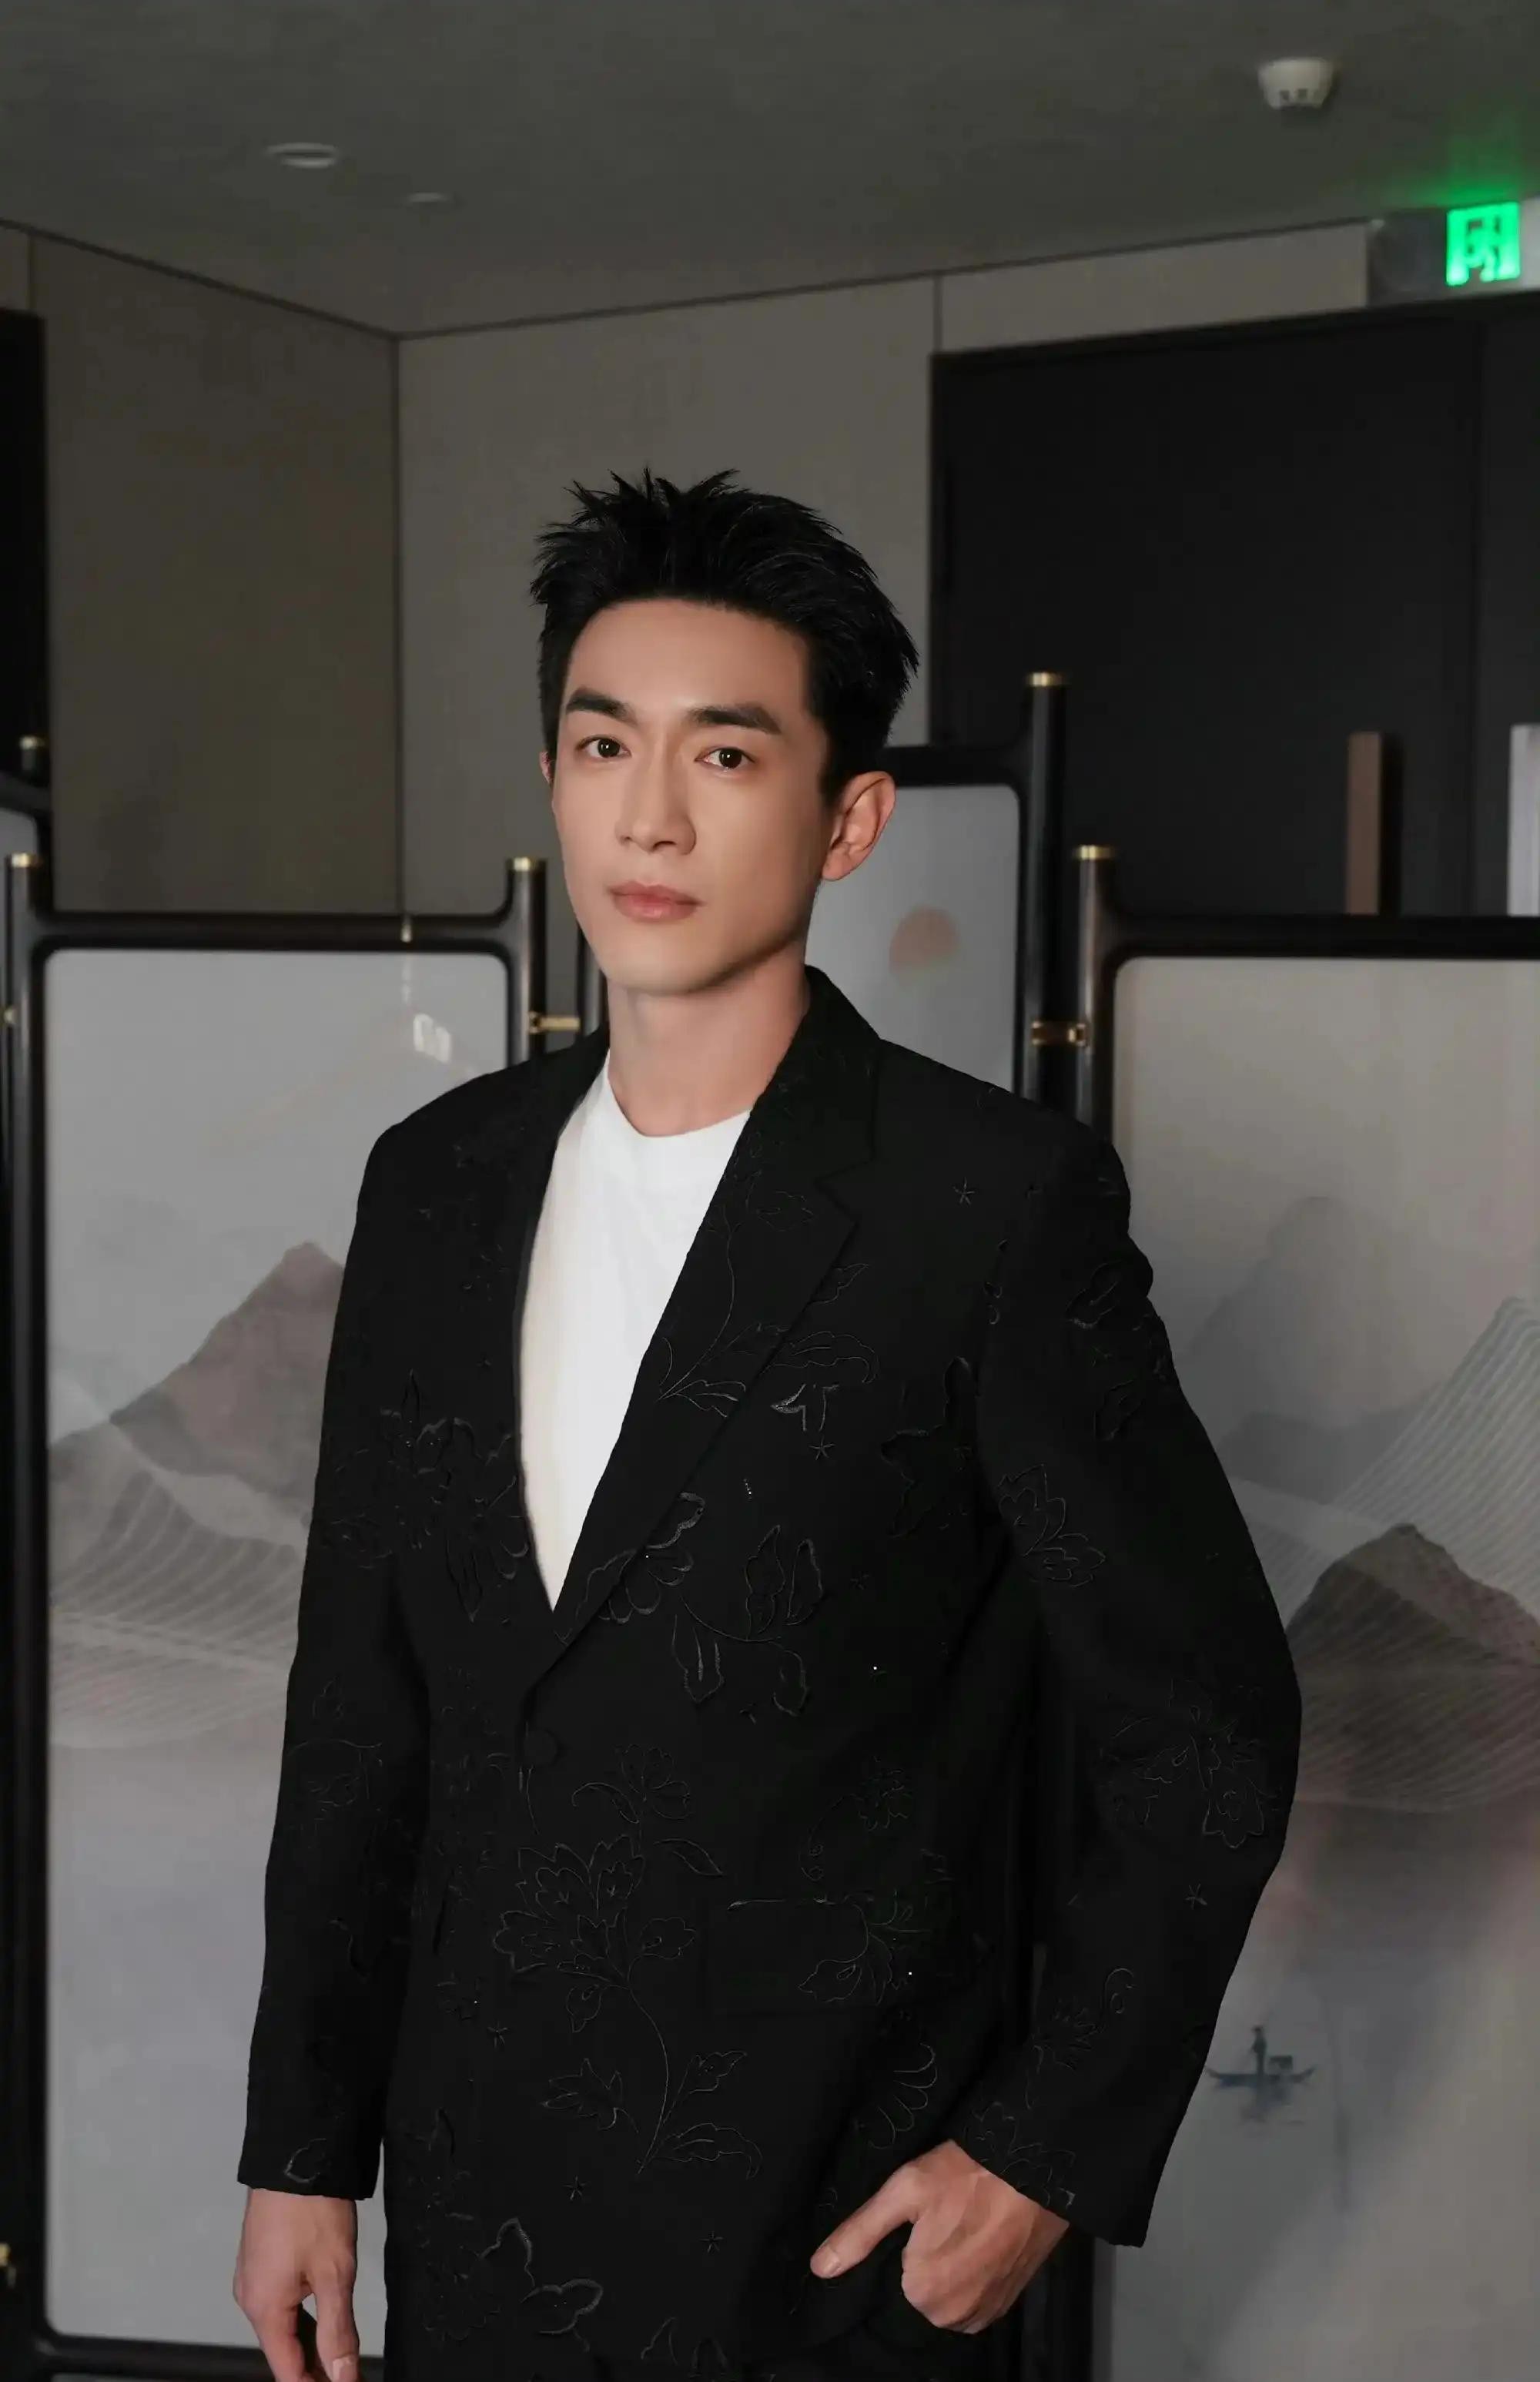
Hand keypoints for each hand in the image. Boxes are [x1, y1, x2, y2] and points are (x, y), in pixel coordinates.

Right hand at [234, 2187, 360, 2381]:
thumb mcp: (335, 2274)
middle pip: (282, 2350)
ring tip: (339, 2356)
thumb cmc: (312, 2209)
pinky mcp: (259, 2261)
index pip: (287, 2370)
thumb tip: (342, 2376)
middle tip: (345, 2374)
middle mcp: (250, 2298)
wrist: (296, 2154)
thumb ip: (338, 2331)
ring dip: (308, 2343)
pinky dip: (300, 2317)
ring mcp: (252, 2278)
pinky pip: (278, 2302)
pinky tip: (323, 2318)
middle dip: (312, 2369)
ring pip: (281, 2326)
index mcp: (264, 2308)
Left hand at [808, 2138, 1069, 2333]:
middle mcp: (954, 2317)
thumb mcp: (904, 2191)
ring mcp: (986, 2312)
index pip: (891, 2283)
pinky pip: (975, 2296)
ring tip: (960, 2223)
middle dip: (924, 2260)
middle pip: (920, 2292)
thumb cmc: (967, 2175)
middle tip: (940, 2217)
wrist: (1036, 2167)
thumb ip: (859, 2233)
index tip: (916, 2223)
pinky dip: (973, 2272)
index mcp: (923, 2295)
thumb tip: (819, 2267)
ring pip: (948, 2295)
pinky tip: (978, 2235)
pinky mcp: (1009, 2301)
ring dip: (949, 2267)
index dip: (899, 2250)